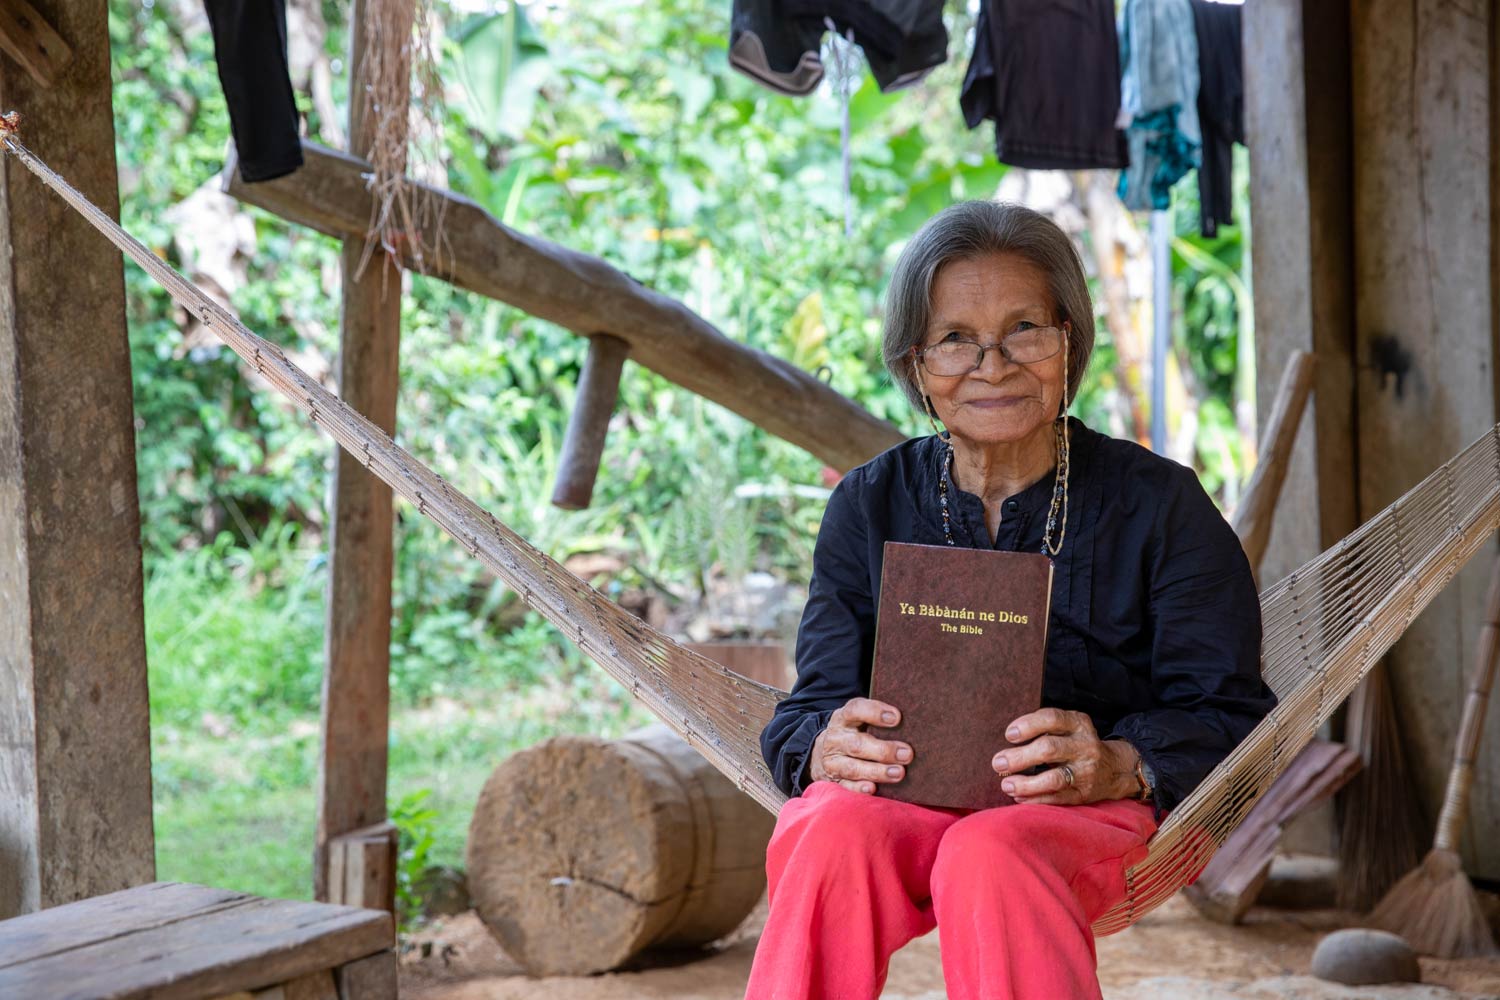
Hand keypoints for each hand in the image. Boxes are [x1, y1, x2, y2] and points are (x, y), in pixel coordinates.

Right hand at [808, 697, 913, 794]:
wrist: (821, 753)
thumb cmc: (852, 734)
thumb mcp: (857, 720)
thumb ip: (877, 720)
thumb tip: (912, 722)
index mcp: (843, 718)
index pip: (855, 710)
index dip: (875, 712)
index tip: (897, 717)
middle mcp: (836, 739)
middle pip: (857, 744)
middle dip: (883, 750)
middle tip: (907, 754)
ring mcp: (832, 761)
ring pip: (853, 767)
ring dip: (877, 771)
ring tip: (899, 773)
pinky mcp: (833, 780)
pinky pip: (845, 786)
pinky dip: (859, 788)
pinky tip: (873, 789)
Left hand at [990, 708, 1137, 804]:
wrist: (1115, 769)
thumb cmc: (1077, 744)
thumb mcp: (1069, 727)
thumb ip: (1044, 727)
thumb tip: (1008, 738)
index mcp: (1079, 724)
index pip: (1052, 718)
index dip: (1028, 725)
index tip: (1009, 735)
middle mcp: (1085, 746)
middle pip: (1049, 749)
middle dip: (1020, 757)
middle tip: (998, 762)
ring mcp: (1086, 772)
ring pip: (1053, 779)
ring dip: (1026, 783)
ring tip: (1006, 784)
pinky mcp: (1084, 794)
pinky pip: (1057, 798)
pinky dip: (1035, 799)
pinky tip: (1019, 796)